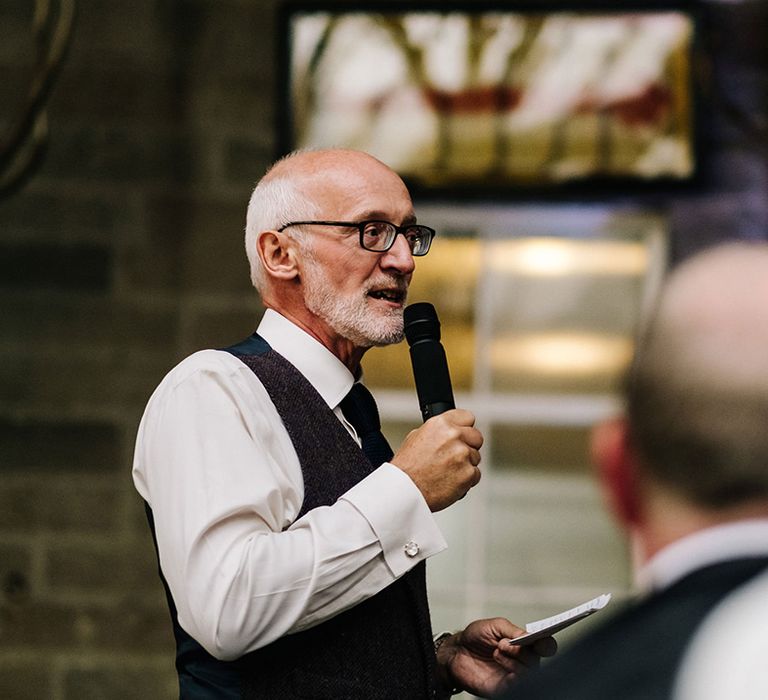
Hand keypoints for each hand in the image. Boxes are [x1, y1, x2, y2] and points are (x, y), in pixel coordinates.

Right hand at [390, 409, 482, 511]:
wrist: (405, 490)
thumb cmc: (407, 467)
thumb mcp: (415, 437)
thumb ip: (437, 431)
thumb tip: (447, 430)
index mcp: (441, 424)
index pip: (467, 417)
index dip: (465, 428)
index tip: (463, 434)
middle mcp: (453, 436)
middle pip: (476, 437)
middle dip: (469, 446)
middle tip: (455, 457)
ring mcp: (463, 454)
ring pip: (476, 457)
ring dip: (466, 464)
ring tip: (447, 471)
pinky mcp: (468, 473)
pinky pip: (475, 474)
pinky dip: (466, 480)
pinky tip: (451, 481)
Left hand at [435, 617, 556, 697]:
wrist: (456, 652)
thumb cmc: (475, 637)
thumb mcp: (494, 626)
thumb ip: (513, 630)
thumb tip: (528, 636)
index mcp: (522, 644)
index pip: (543, 646)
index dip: (547, 644)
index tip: (542, 642)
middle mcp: (521, 660)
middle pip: (536, 660)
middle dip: (522, 651)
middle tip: (503, 644)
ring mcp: (513, 675)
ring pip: (527, 673)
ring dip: (512, 661)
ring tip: (496, 652)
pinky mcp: (503, 688)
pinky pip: (515, 686)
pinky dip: (512, 677)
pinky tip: (501, 665)